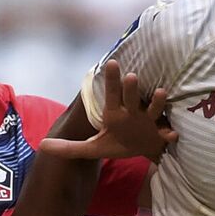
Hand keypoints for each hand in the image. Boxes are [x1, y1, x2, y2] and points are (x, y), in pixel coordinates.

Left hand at [37, 60, 177, 161]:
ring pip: (153, 109)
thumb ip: (68, 147)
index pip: (111, 94)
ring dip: (157, 101)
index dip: (111, 80)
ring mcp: (149, 122)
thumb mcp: (91, 148)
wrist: (143, 152)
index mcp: (115, 113)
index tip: (111, 63)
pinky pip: (166, 133)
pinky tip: (172, 134)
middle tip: (131, 76)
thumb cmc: (117, 143)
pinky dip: (169, 134)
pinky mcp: (160, 135)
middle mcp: (132, 112)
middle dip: (131, 88)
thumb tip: (42, 146)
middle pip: (131, 97)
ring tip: (160, 92)